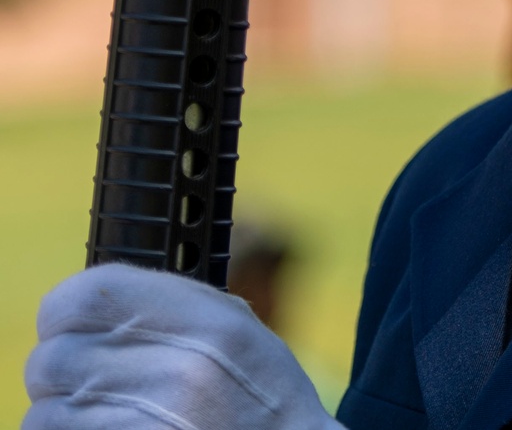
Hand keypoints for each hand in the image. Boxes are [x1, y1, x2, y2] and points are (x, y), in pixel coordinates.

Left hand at [23, 263, 345, 428]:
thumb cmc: (264, 400)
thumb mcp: (236, 328)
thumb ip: (170, 303)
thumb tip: (94, 297)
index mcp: (207, 325)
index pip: (83, 299)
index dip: (66, 313)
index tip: (74, 327)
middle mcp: (178, 374)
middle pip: (53, 360)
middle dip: (61, 373)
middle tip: (89, 382)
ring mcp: (150, 427)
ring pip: (46, 414)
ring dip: (63, 417)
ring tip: (104, 417)